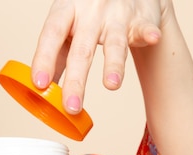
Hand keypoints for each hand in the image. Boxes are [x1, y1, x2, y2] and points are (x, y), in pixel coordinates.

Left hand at [31, 0, 172, 113]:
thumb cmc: (89, 12)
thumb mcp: (67, 26)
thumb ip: (56, 56)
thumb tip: (41, 90)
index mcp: (67, 11)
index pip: (52, 35)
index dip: (44, 59)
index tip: (39, 84)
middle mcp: (91, 12)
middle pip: (82, 49)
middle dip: (76, 80)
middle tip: (71, 106)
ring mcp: (117, 14)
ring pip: (114, 42)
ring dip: (113, 64)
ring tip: (110, 85)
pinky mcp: (141, 18)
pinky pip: (145, 27)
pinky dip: (149, 33)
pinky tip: (153, 38)